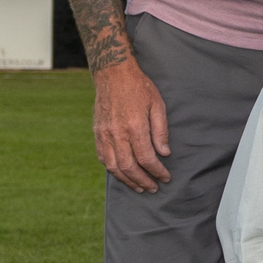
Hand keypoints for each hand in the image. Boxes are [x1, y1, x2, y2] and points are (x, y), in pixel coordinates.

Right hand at [90, 57, 171, 193]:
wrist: (113, 74)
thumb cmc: (139, 87)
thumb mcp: (157, 105)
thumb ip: (161, 131)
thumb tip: (164, 153)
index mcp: (134, 126)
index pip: (147, 158)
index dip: (157, 171)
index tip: (165, 177)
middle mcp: (117, 133)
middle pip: (129, 167)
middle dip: (143, 181)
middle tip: (154, 188)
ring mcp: (104, 134)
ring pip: (114, 167)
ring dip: (127, 180)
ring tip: (139, 187)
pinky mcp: (97, 133)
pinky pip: (103, 158)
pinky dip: (113, 170)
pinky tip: (122, 174)